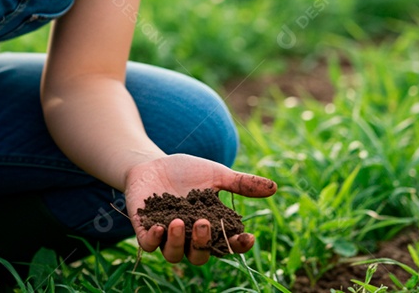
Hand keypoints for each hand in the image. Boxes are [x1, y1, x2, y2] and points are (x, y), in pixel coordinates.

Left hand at [126, 154, 276, 264]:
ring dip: (179, 242)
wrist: (152, 163)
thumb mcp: (216, 174)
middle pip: (201, 254)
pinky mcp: (145, 230)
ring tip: (179, 221)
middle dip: (204, 242)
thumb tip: (274, 187)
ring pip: (175, 255)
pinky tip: (158, 226)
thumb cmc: (186, 171)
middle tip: (204, 222)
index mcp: (210, 228)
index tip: (247, 236)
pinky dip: (154, 240)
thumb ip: (241, 184)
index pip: (227, 245)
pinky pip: (149, 245)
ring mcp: (167, 236)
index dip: (238, 245)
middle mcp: (189, 238)